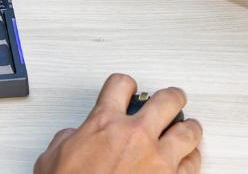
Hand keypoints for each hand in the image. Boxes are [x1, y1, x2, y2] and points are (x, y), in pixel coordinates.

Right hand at [34, 73, 202, 172]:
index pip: (121, 85)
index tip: (129, 90)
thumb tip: (78, 136)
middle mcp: (136, 136)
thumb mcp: (54, 157)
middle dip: (171, 97)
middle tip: (171, 98)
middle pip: (166, 100)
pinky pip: (193, 163)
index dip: (126, 85)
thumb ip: (71, 137)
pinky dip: (192, 158)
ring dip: (188, 127)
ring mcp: (158, 160)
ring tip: (187, 127)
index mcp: (105, 123)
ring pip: (188, 131)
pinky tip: (189, 157)